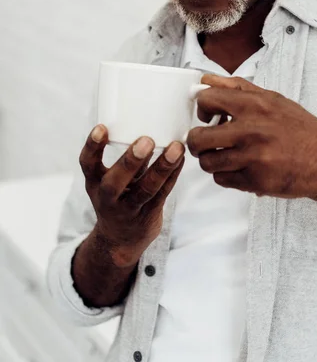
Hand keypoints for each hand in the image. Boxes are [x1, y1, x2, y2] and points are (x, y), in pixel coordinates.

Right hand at [79, 125, 184, 266]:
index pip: (87, 164)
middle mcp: (108, 198)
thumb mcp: (111, 180)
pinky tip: (182, 159)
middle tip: (146, 140)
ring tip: (176, 148)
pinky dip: (173, 174)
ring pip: (146, 190)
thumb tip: (148, 123)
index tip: (101, 127)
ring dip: (162, 167)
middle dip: (130, 161)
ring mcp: (128, 209)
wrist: (120, 241)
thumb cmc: (118, 197)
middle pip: (115, 183)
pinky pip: (164, 193)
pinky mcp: (149, 215)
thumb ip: (126, 158)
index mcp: (95, 183)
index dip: (92, 147)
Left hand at [187, 74, 316, 201]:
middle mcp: (251, 130)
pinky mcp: (254, 181)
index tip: (208, 116)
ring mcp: (252, 158)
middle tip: (206, 141)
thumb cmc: (302, 130)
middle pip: (198, 138)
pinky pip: (222, 179)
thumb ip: (238, 87)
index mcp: (255, 105)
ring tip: (224, 156)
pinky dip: (225, 175)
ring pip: (207, 162)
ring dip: (211, 160)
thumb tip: (206, 79)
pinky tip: (239, 168)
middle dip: (197, 141)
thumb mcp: (274, 99)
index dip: (202, 108)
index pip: (207, 99)